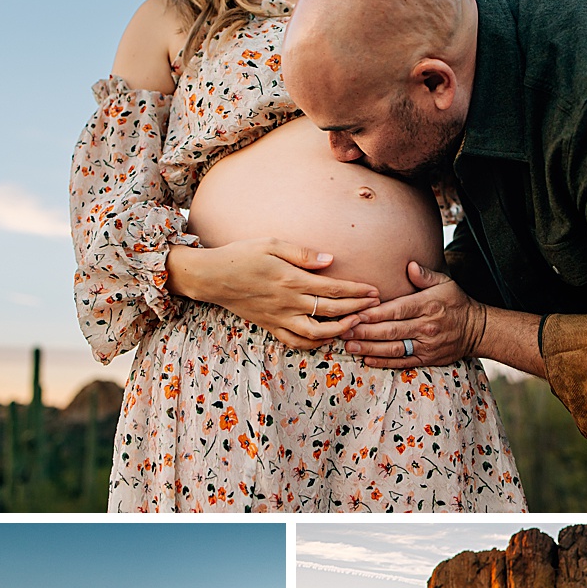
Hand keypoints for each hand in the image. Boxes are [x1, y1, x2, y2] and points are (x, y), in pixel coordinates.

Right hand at [166, 239, 379, 348]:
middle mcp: (288, 302)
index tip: (374, 290)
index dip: (357, 291)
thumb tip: (330, 261)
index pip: (334, 288)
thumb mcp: (272, 244)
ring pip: (316, 333)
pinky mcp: (270, 326)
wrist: (211, 276)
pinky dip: (314, 343)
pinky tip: (327, 337)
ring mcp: (279, 317)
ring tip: (355, 322)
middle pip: (332, 310)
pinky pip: (296, 342)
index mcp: (292, 280)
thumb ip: (303, 254)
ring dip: (340, 330)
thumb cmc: (241, 255)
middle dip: (357, 308)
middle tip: (375, 306)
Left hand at [344, 262, 486, 367]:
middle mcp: (427, 327)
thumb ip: (425, 275)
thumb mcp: (446, 283)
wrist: (476, 330)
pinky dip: (383, 362)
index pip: (398, 310)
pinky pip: (402, 362)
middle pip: (391, 330)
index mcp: (428, 305)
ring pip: (394, 348)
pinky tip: (366, 358)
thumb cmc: (455, 302)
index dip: (375, 313)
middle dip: (365, 331)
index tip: (355, 313)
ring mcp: (427, 345)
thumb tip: (410, 265)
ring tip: (349, 345)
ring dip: (369, 348)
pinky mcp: (427, 359)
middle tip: (343, 330)